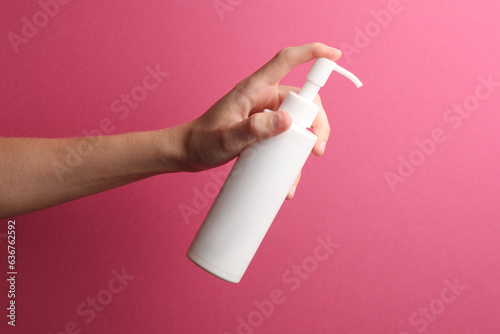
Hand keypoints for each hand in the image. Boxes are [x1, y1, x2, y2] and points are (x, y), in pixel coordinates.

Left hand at [172, 43, 341, 198]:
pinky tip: (289, 178)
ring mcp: (265, 115)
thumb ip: (254, 129)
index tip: (334, 55)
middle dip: (317, 123)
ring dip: (305, 144)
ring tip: (298, 172)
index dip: (311, 53)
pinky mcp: (264, 131)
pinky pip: (286, 138)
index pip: (286, 61)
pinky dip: (291, 156)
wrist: (189, 153)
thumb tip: (288, 121)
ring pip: (298, 122)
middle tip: (317, 149)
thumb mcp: (227, 138)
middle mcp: (263, 99)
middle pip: (303, 101)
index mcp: (253, 89)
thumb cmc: (202, 140)